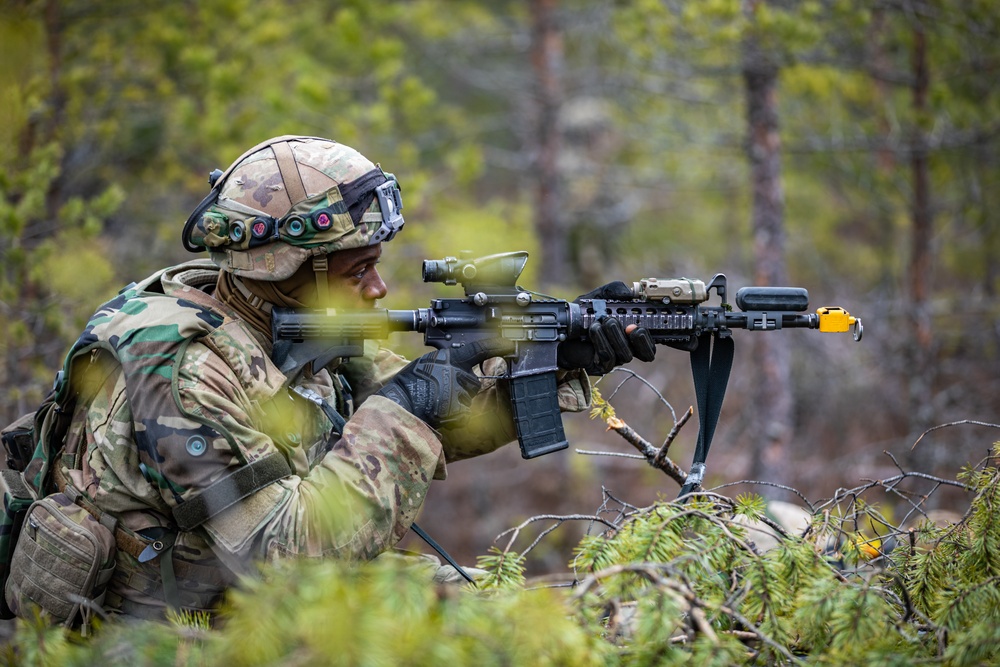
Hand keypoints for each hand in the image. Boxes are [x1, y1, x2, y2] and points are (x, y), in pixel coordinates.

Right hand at [376, 338, 514, 428]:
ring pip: (468, 399)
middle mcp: (457, 372)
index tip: (508, 344)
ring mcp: (459, 390)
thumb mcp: (427, 363)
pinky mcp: (458, 408)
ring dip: (458, 402)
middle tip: (443, 392)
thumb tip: (456, 368)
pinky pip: (463, 413)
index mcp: (450, 358)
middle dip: (464, 389)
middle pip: (473, 382)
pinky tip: (440, 413)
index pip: (478, 349)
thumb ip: (446, 364)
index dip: (494, 346)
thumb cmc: (409, 384)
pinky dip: (454, 416)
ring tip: (437, 402)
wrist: (400, 403)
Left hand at [557, 281, 655, 375]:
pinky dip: (601, 341)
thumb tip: (629, 293)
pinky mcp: (602, 365)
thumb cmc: (585, 313)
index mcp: (634, 332)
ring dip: (615, 336)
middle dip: (638, 338)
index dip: (651, 337)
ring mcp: (616, 358)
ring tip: (601, 322)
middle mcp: (629, 347)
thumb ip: (615, 291)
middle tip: (627, 325)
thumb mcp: (600, 296)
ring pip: (626, 355)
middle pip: (646, 352)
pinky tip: (594, 329)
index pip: (652, 341)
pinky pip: (608, 358)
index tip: (640, 325)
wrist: (563, 328)